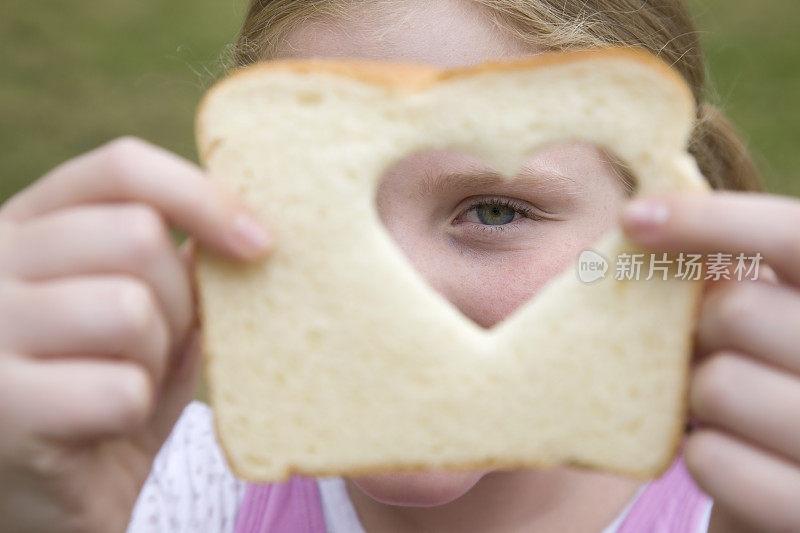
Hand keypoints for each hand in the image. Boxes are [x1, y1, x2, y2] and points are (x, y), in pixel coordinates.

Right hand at [0, 137, 271, 532]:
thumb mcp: (142, 319)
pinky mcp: (0, 406)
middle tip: (163, 349)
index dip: (200, 194)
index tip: (260, 242)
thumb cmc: (99, 391)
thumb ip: (176, 270)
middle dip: (182, 301)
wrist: (46, 495)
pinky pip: (120, 388)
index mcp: (28, 225)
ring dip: (155, 359)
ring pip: (130, 308)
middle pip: (136, 236)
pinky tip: (101, 427)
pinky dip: (134, 412)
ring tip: (127, 386)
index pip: (121, 169)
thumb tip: (240, 222)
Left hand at [622, 191, 799, 532]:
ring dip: (695, 396)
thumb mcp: (775, 326)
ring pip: (717, 385)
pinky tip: (732, 454)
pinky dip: (701, 454)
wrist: (795, 487)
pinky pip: (711, 458)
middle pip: (737, 311)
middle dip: (699, 328)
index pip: (794, 236)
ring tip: (725, 407)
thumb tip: (643, 225)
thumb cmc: (778, 388)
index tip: (632, 217)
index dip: (714, 219)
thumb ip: (741, 283)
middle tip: (706, 348)